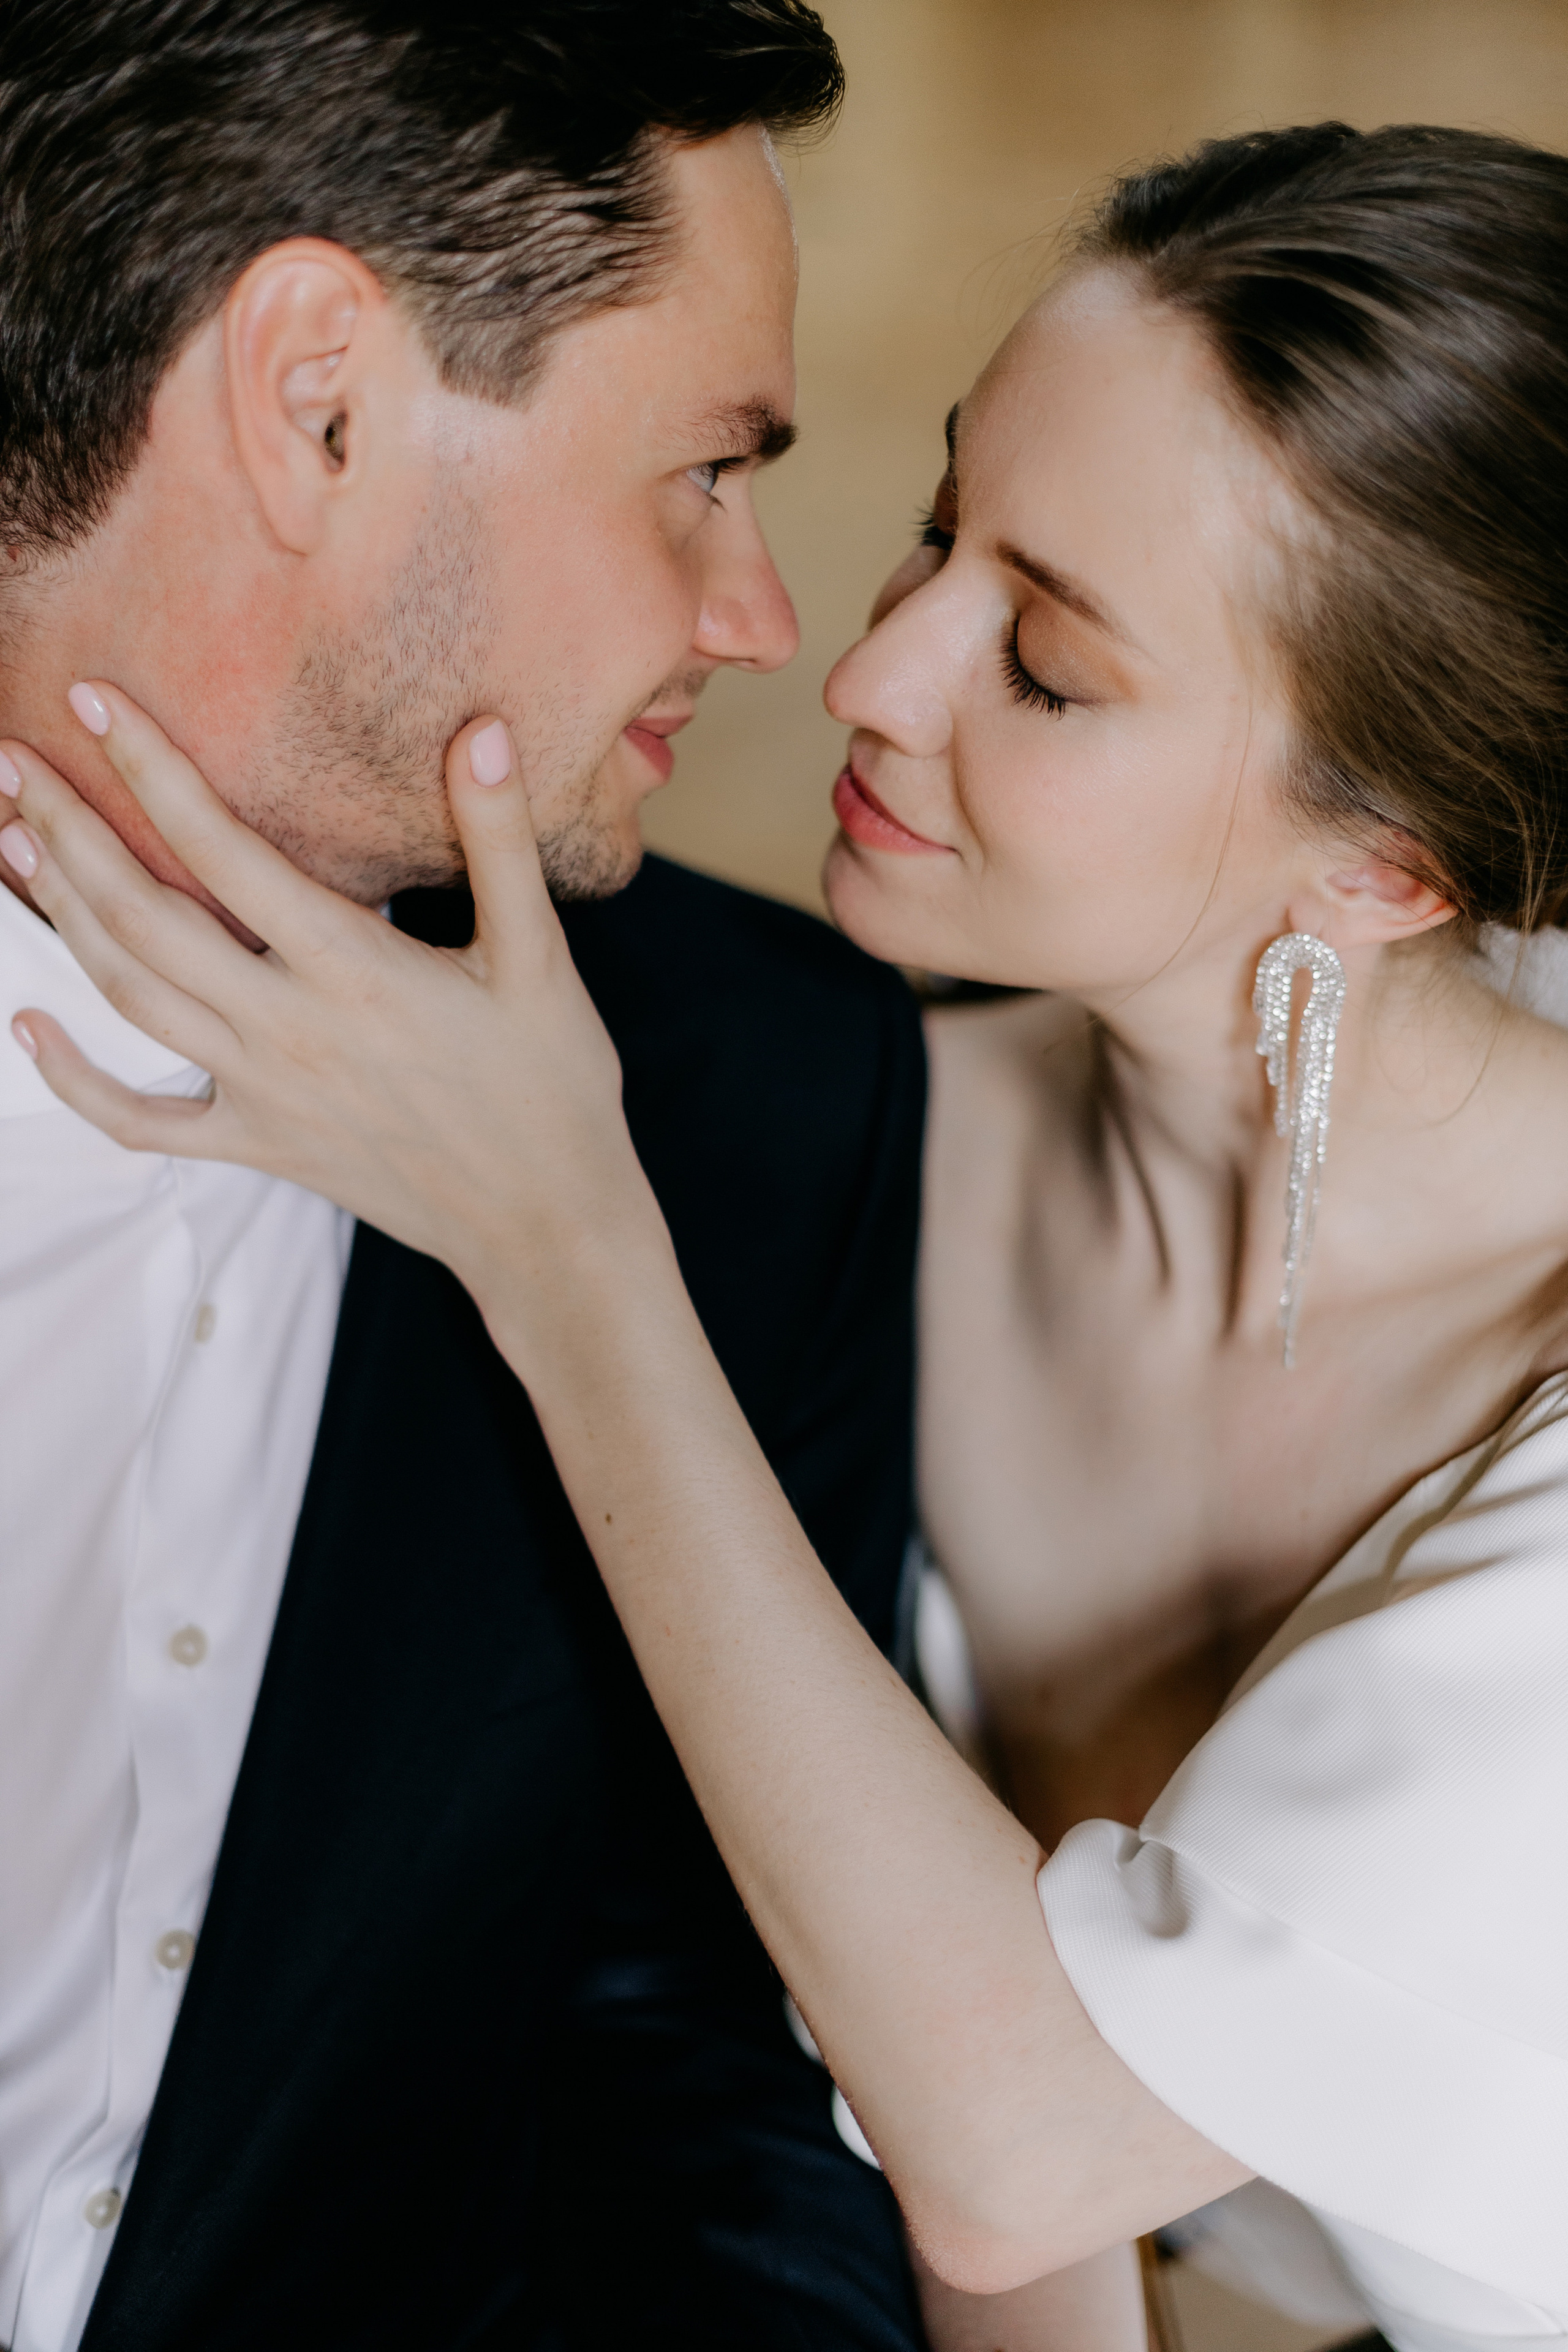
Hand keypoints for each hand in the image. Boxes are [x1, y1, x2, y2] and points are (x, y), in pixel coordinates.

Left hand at [0, 686, 658, 1318]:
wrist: (548, 1223)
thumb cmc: (552, 1086)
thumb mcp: (540, 958)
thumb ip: (500, 841)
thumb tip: (483, 731)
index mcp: (354, 968)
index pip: (223, 848)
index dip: (150, 768)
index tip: (93, 699)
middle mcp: (290, 1027)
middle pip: (145, 916)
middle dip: (70, 831)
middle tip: (13, 763)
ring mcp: (265, 1093)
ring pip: (130, 995)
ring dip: (62, 916)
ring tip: (13, 841)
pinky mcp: (261, 1146)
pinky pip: (142, 1123)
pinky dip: (74, 1081)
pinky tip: (26, 1028)